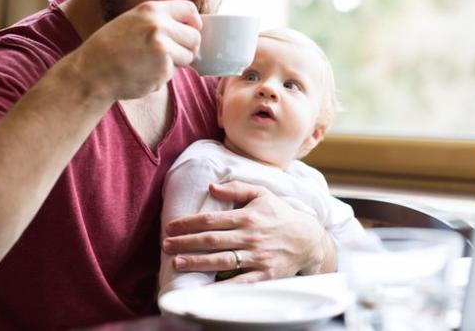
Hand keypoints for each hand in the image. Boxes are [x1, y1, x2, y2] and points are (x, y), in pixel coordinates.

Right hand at [69, 0, 201, 99]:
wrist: (91, 72)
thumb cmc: (110, 47)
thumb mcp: (132, 21)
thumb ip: (159, 20)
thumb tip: (191, 29)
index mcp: (151, 10)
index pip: (190, 10)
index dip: (194, 23)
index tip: (189, 31)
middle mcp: (159, 26)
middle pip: (195, 36)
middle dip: (187, 47)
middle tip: (169, 54)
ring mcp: (162, 48)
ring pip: (188, 56)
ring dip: (175, 63)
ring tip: (150, 62)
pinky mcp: (162, 69)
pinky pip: (174, 73)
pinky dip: (162, 76)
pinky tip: (143, 73)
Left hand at [161, 181, 335, 283]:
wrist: (308, 239)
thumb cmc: (280, 215)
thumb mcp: (262, 194)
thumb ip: (237, 188)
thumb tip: (212, 186)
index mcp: (247, 216)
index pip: (211, 220)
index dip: (188, 223)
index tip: (171, 227)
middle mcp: (250, 236)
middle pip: (212, 240)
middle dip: (186, 243)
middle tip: (166, 245)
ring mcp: (257, 257)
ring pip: (222, 260)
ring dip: (198, 262)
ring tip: (178, 262)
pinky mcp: (265, 274)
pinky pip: (241, 282)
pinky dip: (223, 286)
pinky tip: (205, 287)